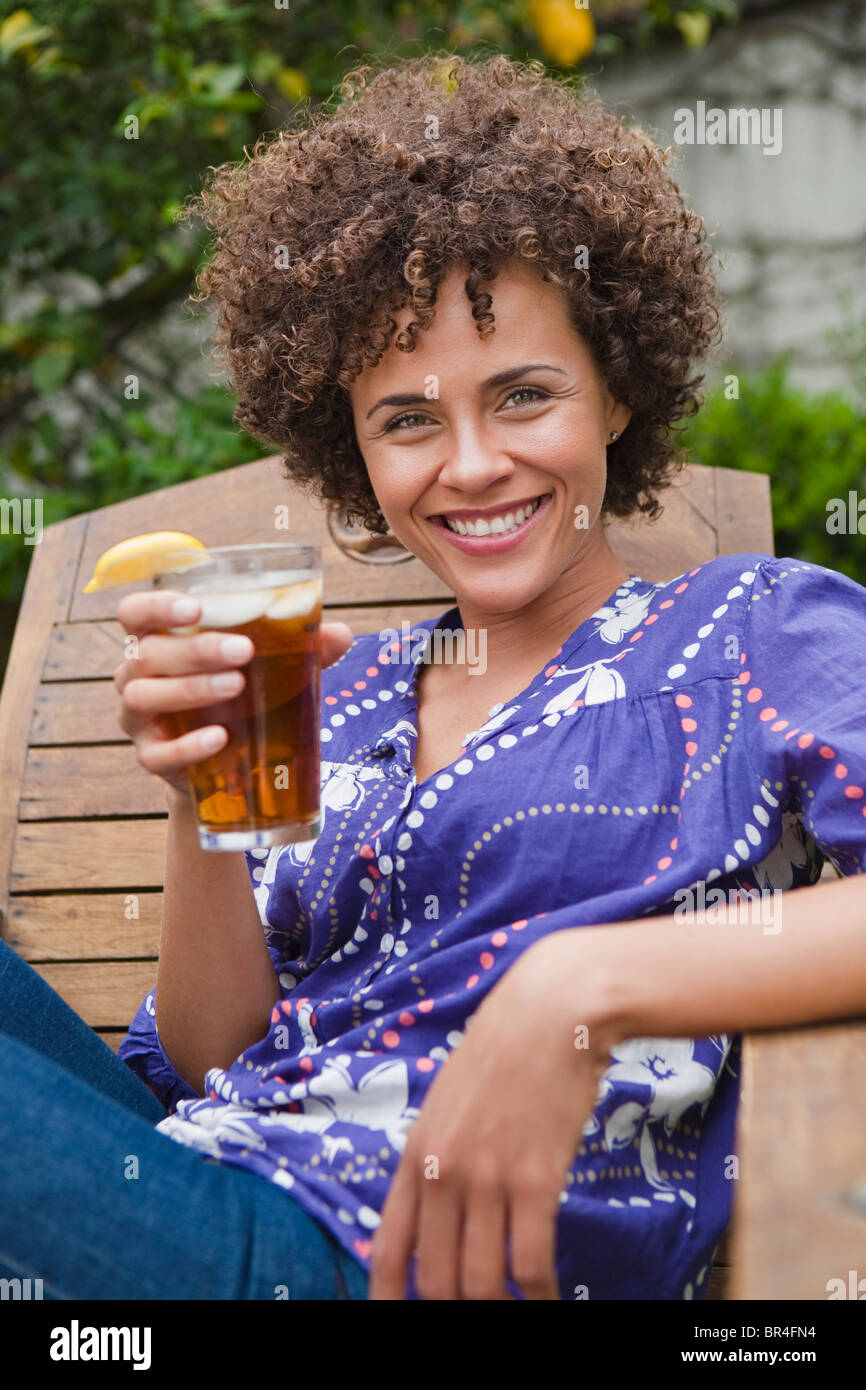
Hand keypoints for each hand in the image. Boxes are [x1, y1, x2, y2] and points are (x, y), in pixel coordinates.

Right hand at [113, 588, 352, 797]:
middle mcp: (137, 675)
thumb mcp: (267, 668)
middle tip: (243, 650)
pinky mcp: (150, 758)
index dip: (155, 605)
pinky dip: (188, 745)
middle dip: (195, 649)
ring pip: (144, 697)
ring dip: (191, 689)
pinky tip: (220, 738)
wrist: (228, 765)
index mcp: (160, 640)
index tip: (195, 607)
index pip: (135, 612)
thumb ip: (299, 649)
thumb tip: (339, 634)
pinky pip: (157, 754)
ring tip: (237, 686)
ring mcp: (138, 718)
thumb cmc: (240, 697)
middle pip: (147, 653)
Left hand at [368, 933, 615, 1299]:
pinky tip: (547, 1301)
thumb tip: (436, 1207)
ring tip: (515, 1313)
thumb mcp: (450, 1098)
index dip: (389, 1298)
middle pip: (436, 1279)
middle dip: (451, 1310)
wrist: (550, 1009)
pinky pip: (530, 1262)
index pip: (389, 1248)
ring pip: (481, 1283)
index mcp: (416, 1152)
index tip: (399, 1318)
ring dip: (498, 1309)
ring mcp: (487, 1177)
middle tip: (472, 1316)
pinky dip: (539, 1295)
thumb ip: (438, 1153)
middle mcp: (442, 1172)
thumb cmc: (505, 1048)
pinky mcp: (536, 1179)